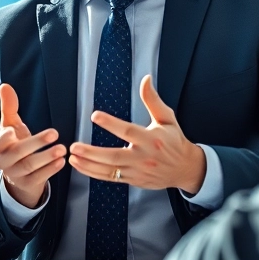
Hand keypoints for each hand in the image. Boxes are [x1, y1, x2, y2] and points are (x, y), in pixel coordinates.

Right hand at [0, 83, 64, 207]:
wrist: (19, 174)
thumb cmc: (15, 144)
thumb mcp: (11, 126)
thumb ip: (8, 107)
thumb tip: (5, 86)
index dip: (4, 138)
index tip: (13, 130)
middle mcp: (3, 162)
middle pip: (18, 153)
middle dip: (36, 143)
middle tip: (54, 133)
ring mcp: (15, 175)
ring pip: (29, 166)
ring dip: (46, 157)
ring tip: (63, 149)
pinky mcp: (28, 184)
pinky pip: (39, 178)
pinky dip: (50, 170)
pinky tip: (62, 161)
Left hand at [68, 75, 205, 193]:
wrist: (185, 169)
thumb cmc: (175, 141)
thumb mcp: (167, 118)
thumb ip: (153, 100)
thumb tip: (146, 79)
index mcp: (151, 139)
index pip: (128, 131)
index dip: (111, 123)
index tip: (95, 115)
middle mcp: (142, 157)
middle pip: (113, 156)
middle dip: (92, 152)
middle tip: (74, 146)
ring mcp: (137, 171)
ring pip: (109, 170)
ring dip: (88, 164)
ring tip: (72, 156)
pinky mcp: (132, 180)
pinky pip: (110, 178)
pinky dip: (93, 173)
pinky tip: (79, 165)